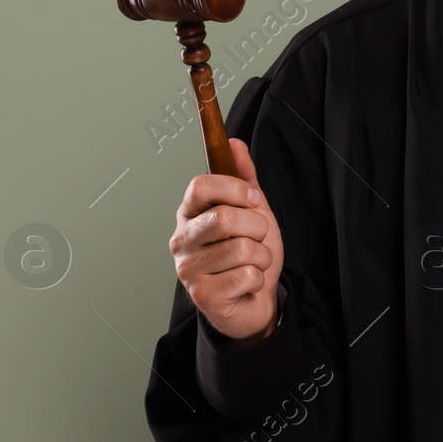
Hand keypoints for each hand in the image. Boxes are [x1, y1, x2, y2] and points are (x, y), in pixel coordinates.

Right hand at [169, 138, 283, 347]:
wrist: (255, 299)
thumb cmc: (249, 251)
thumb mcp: (251, 210)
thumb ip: (243, 178)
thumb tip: (234, 142)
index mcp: (189, 214)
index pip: (200, 185)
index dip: (234, 188)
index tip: (253, 199)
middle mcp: (181, 240)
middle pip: (225, 217)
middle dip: (256, 226)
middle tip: (257, 237)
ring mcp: (188, 269)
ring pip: (242, 248)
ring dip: (261, 255)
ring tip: (253, 262)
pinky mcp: (203, 296)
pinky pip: (247, 275)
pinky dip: (258, 278)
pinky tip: (247, 282)